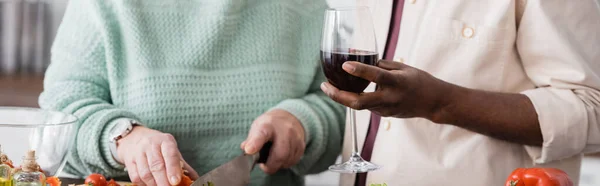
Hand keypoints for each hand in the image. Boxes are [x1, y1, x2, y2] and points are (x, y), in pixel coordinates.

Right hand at [117, 126, 199, 185]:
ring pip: (145, 173)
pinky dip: (144, 185)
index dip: (173, 169)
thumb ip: (182, 165)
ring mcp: (138, 153)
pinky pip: (135, 177)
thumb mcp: (171, 150)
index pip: (170, 154)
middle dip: (163, 180)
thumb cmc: (158, 147)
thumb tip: (195, 179)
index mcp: (165, 141)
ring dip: (154, 184)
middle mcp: (150, 145)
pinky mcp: (129, 162)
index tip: (176, 181)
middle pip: (156, 165)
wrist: (134, 138)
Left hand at [241, 109, 305, 173]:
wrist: (289, 117)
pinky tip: (282, 157)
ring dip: (278, 164)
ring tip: (273, 159)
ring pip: (287, 160)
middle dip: (271, 165)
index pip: (261, 134)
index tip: (249, 150)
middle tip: (265, 166)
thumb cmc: (270, 126)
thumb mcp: (257, 127)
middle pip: (280, 154)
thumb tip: (245, 148)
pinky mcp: (301, 145)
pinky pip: (293, 161)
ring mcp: (295, 137)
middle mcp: (284, 130)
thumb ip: (251, 140)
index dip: (255, 144)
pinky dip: (286, 163)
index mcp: (268, 125)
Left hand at [320, 60, 452, 119]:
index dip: (360, 70)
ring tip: (329, 85)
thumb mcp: (402, 68)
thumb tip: (357, 57)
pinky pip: (365, 105)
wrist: (433, 103)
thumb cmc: (418, 81)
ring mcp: (386, 109)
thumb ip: (380, 64)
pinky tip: (346, 91)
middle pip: (359, 102)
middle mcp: (390, 98)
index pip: (376, 76)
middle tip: (324, 86)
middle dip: (338, 95)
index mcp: (396, 82)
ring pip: (359, 105)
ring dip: (342, 96)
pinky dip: (355, 98)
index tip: (344, 65)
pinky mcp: (384, 115)